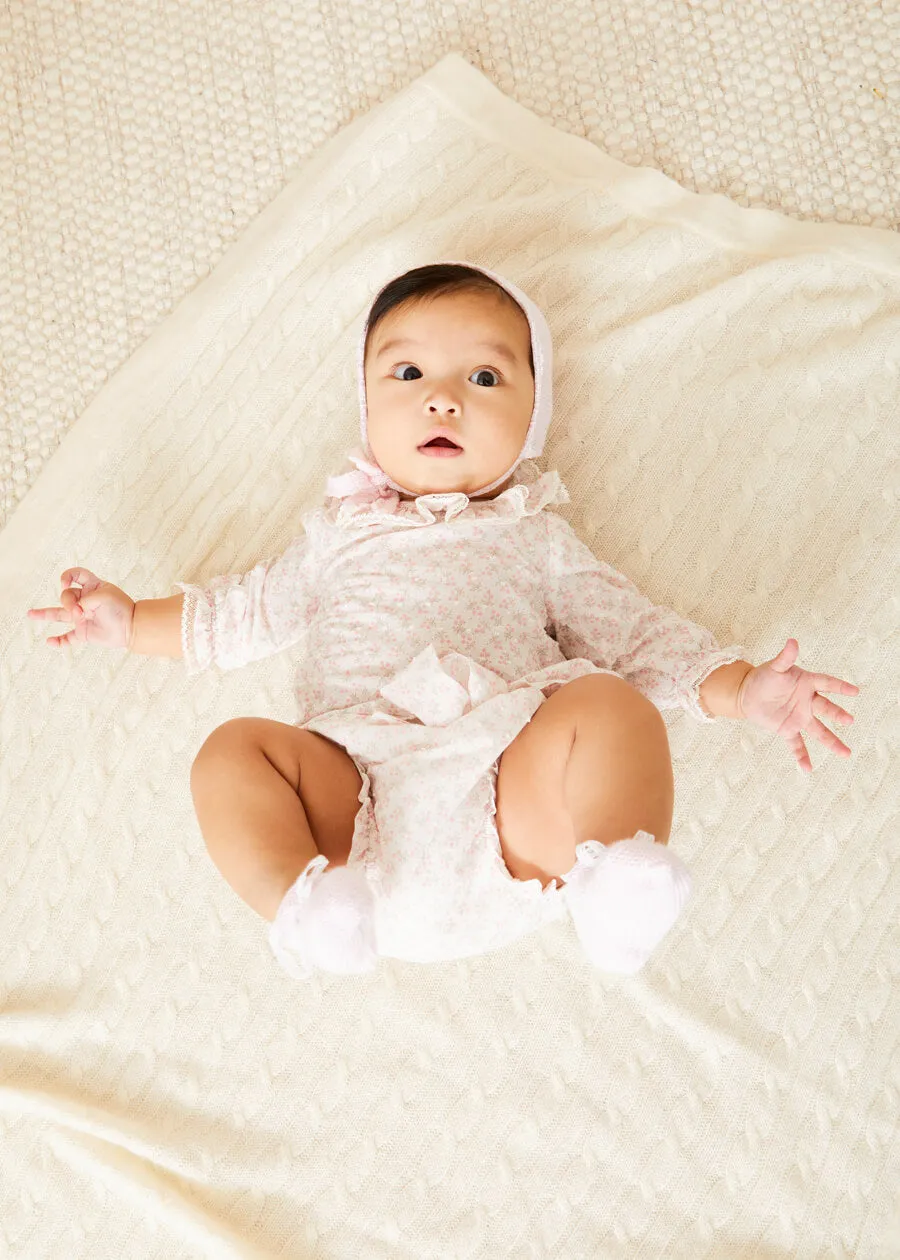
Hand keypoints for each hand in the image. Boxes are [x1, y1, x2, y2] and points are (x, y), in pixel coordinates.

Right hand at [26, 568, 134, 648]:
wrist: (131, 628)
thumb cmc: (121, 608)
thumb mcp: (103, 596)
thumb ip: (83, 601)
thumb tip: (73, 614)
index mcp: (92, 587)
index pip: (76, 575)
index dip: (68, 576)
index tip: (66, 583)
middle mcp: (85, 601)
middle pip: (66, 596)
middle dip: (67, 603)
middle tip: (79, 612)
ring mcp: (82, 617)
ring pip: (59, 614)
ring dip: (44, 614)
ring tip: (30, 614)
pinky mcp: (83, 633)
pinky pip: (67, 637)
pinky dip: (58, 640)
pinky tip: (50, 642)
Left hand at [736, 638, 859, 772]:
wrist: (747, 693)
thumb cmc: (763, 677)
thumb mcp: (773, 667)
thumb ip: (784, 658)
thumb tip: (792, 642)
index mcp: (806, 683)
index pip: (826, 684)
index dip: (840, 687)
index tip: (854, 691)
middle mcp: (807, 701)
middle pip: (826, 709)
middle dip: (837, 714)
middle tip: (849, 720)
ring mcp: (799, 717)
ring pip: (819, 731)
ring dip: (832, 742)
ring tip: (846, 753)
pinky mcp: (787, 729)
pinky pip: (796, 744)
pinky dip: (801, 756)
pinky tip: (807, 769)